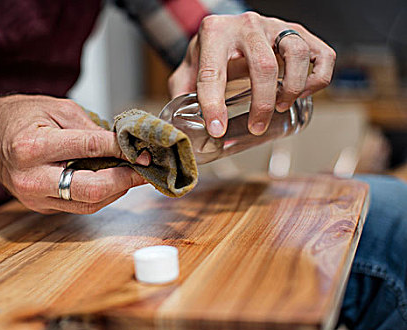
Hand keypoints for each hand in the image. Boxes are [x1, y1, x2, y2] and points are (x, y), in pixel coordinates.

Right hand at [0, 95, 148, 213]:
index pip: (90, 149)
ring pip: (88, 204)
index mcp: (33, 146)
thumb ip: (91, 128)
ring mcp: (35, 197)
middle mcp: (32, 177)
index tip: (144, 150)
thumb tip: (125, 144)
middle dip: (125, 181)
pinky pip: (78, 205)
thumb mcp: (57, 108)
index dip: (122, 151)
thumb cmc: (19, 117)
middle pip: (91, 190)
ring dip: (117, 191)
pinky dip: (100, 194)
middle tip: (145, 171)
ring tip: (133, 175)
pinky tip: (112, 181)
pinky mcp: (40, 206)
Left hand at [168, 12, 335, 136]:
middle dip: (261, 104)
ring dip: (292, 88)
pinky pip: (322, 54)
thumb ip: (181, 94)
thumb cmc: (209, 53)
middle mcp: (247, 25)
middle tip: (256, 127)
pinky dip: (318, 78)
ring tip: (280, 106)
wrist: (229, 29)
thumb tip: (181, 128)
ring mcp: (276, 26)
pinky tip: (303, 92)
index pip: (213, 72)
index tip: (217, 129)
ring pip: (297, 54)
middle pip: (264, 65)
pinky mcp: (299, 33)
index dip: (213, 105)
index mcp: (214, 33)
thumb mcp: (187, 70)